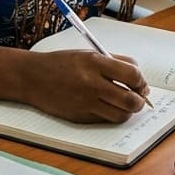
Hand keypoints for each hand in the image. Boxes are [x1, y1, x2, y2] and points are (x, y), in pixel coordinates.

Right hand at [25, 50, 149, 122]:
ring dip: (128, 111)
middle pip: (130, 99)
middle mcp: (92, 83)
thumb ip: (114, 62)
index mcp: (95, 63)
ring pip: (120, 115)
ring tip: (125, 104)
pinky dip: (111, 115)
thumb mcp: (88, 54)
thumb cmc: (62, 63)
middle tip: (139, 97)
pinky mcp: (80, 116)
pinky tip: (108, 106)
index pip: (132, 75)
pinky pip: (105, 120)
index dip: (141, 81)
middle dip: (140, 100)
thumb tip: (137, 76)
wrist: (33, 77)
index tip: (140, 82)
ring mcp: (86, 102)